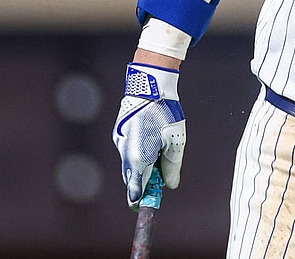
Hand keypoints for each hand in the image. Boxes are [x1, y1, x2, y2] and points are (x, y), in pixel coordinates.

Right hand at [113, 62, 185, 207]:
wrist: (149, 86)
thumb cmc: (165, 114)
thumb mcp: (176, 142)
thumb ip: (172, 167)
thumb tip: (171, 184)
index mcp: (138, 159)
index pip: (135, 190)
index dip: (141, 201)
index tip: (146, 206)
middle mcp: (125, 153)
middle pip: (131, 179)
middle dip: (144, 184)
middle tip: (159, 182)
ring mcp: (119, 143)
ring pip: (129, 165)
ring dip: (141, 168)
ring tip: (159, 156)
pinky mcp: (119, 133)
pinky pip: (127, 151)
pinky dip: (137, 155)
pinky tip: (150, 143)